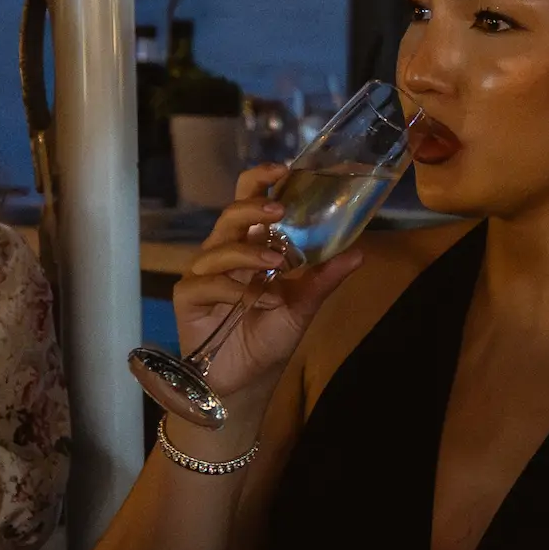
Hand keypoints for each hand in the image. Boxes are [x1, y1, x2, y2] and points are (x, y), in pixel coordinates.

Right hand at [170, 167, 363, 411]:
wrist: (246, 381)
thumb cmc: (269, 338)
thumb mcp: (304, 306)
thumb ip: (324, 278)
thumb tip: (359, 251)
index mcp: (251, 245)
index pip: (249, 200)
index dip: (260, 179)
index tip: (284, 169)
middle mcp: (224, 253)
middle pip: (229, 215)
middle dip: (252, 207)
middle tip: (279, 211)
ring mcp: (204, 273)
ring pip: (218, 247)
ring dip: (250, 252)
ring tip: (278, 264)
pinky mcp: (188, 297)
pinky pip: (207, 282)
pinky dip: (235, 289)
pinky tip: (262, 301)